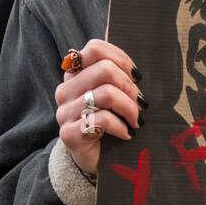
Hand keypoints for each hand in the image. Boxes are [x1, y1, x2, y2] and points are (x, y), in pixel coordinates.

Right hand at [54, 39, 143, 176]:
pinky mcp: (69, 133)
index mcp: (76, 74)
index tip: (137, 76)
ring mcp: (64, 111)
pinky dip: (121, 126)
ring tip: (136, 120)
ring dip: (129, 108)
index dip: (121, 59)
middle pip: (104, 70)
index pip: (95, 48)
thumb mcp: (114, 93)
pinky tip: (127, 133)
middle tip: (141, 103)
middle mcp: (66, 90)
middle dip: (130, 87)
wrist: (95, 156)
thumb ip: (120, 76)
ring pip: (106, 94)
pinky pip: (102, 119)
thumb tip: (140, 69)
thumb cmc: (110, 119)